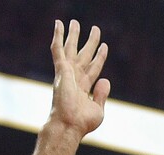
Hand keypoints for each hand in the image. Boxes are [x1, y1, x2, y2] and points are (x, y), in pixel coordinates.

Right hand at [49, 19, 109, 137]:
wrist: (70, 124)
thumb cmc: (82, 122)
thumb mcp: (98, 110)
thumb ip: (102, 95)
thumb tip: (106, 80)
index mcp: (83, 88)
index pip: (94, 68)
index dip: (100, 57)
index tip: (104, 46)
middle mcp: (75, 78)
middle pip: (84, 55)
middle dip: (90, 42)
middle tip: (95, 29)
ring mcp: (67, 73)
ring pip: (71, 49)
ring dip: (73, 35)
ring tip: (75, 22)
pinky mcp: (61, 69)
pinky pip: (58, 49)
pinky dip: (58, 35)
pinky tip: (59, 23)